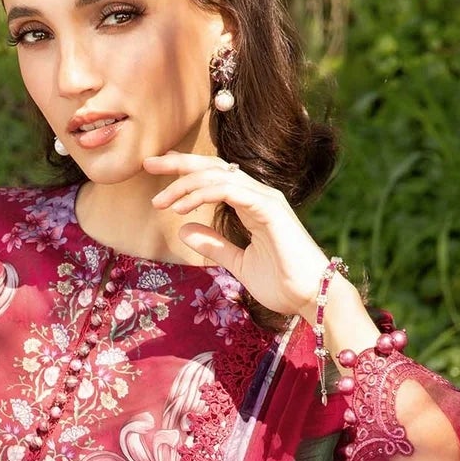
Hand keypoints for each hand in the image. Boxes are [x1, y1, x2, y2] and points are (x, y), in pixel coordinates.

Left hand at [144, 151, 331, 322]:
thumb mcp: (238, 264)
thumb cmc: (282, 283)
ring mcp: (265, 198)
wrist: (311, 297)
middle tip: (148, 165)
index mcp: (252, 204)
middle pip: (213, 167)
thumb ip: (214, 245)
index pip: (215, 177)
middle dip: (179, 164)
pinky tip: (180, 207)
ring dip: (184, 184)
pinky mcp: (269, 208)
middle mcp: (259, 195)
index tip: (157, 175)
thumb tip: (183, 230)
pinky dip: (201, 195)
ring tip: (160, 201)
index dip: (186, 172)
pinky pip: (229, 190)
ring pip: (218, 176)